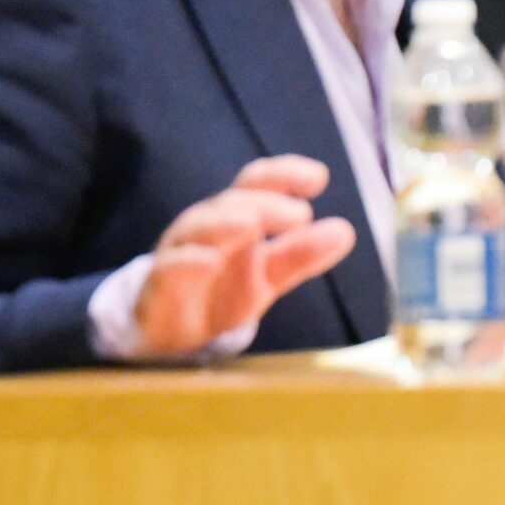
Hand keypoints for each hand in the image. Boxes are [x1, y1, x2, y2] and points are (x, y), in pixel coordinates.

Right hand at [132, 155, 355, 356]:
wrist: (173, 330)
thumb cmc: (222, 290)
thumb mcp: (269, 275)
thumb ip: (302, 254)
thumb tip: (345, 232)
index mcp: (235, 216)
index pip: (258, 184)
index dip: (285, 174)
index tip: (319, 178)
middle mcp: (207, 225)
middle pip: (233, 203)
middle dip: (266, 204)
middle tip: (300, 215)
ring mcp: (180, 251)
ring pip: (199, 228)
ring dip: (225, 223)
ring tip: (251, 224)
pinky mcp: (159, 284)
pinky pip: (169, 268)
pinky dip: (187, 261)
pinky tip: (207, 260)